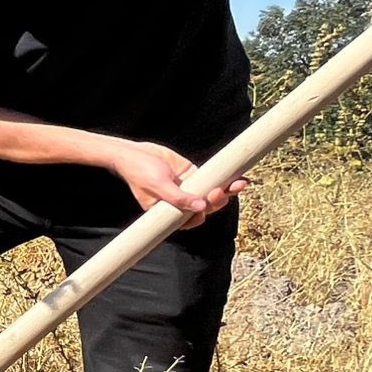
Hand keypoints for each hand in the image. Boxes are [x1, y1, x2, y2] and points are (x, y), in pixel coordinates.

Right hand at [110, 141, 246, 228]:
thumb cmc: (139, 172)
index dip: (201, 215)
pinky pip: (212, 179)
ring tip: (239, 185)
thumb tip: (200, 206)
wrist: (133, 152)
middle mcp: (181, 201)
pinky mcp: (194, 174)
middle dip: (216, 201)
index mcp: (169, 211)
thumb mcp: (157, 186)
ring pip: (211, 194)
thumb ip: (178, 198)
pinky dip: (225, 179)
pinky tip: (238, 179)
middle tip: (219, 191)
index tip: (204, 207)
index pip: (190, 219)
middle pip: (205, 207)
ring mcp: (189, 188)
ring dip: (226, 191)